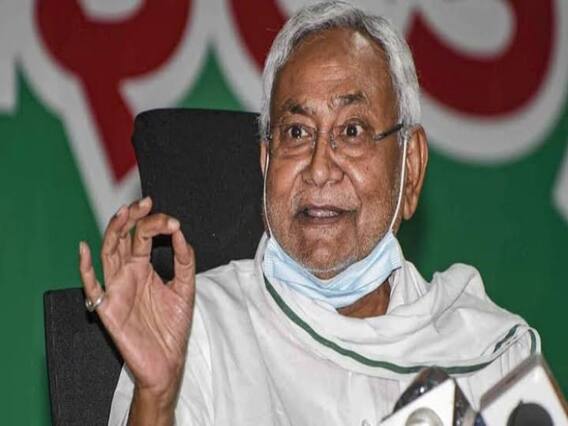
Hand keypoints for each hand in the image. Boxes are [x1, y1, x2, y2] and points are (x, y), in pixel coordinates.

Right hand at [79, 197, 194, 409]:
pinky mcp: (107, 307)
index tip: (172, 221)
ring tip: (125, 213)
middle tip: (145, 204)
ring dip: (114, 232)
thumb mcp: (185, 288)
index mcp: (144, 268)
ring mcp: (116, 288)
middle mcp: (127, 273)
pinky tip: (85, 249)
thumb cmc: (172, 328)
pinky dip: (85, 268)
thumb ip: (184, 261)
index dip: (154, 223)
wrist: (167, 362)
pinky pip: (91, 286)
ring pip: (108, 253)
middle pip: (123, 238)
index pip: (142, 237)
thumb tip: (181, 234)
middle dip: (132, 218)